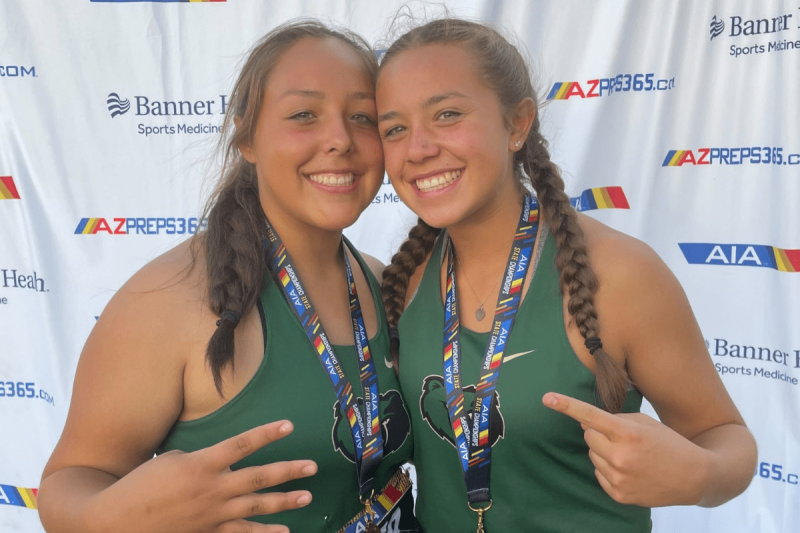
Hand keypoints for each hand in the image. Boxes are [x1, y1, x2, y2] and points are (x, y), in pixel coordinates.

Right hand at [90, 420, 316, 532]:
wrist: (116, 521)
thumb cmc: (141, 485)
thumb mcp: (172, 460)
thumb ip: (202, 460)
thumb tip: (224, 462)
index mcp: (201, 464)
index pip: (242, 445)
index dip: (267, 434)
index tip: (289, 426)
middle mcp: (212, 489)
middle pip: (258, 477)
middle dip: (288, 471)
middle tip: (313, 467)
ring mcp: (212, 514)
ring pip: (256, 507)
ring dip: (284, 501)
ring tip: (307, 496)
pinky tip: (283, 532)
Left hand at [542, 393, 710, 506]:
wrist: (695, 477)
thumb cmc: (669, 443)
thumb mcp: (645, 423)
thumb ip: (615, 419)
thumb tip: (585, 422)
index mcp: (628, 433)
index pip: (590, 416)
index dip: (566, 405)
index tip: (546, 398)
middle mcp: (620, 456)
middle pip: (587, 435)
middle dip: (598, 432)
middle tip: (620, 436)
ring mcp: (618, 478)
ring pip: (592, 454)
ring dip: (603, 451)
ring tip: (630, 454)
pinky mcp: (618, 494)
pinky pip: (598, 473)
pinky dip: (608, 468)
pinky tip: (630, 469)